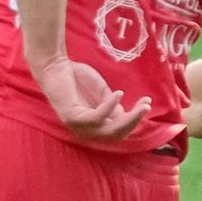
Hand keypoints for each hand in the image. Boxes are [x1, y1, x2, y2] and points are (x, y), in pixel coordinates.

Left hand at [32, 56, 150, 140]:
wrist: (54, 65)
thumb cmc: (77, 77)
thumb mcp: (102, 93)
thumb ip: (113, 106)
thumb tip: (126, 116)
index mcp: (93, 126)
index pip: (119, 131)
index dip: (135, 119)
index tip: (147, 103)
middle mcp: (86, 131)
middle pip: (117, 134)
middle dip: (134, 121)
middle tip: (146, 106)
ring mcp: (78, 126)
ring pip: (110, 131)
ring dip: (129, 119)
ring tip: (141, 105)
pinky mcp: (72, 118)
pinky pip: (97, 118)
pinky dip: (110, 106)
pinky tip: (118, 94)